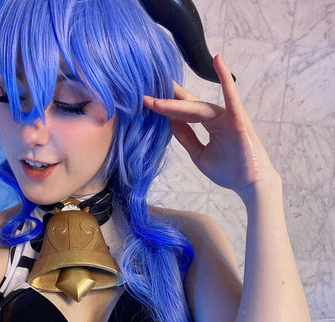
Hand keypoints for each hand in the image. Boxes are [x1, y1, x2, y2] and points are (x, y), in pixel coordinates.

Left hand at [143, 55, 279, 199]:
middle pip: (189, 106)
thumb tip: (170, 122)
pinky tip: (218, 60)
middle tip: (147, 90)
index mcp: (210, 125)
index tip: (148, 101)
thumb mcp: (199, 155)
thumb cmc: (229, 171)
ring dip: (179, 102)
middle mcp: (218, 117)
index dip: (167, 107)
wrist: (251, 184)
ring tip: (161, 93)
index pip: (185, 113)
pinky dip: (225, 78)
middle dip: (169, 100)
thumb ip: (186, 138)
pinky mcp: (238, 118)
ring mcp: (228, 116)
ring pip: (199, 107)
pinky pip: (231, 96)